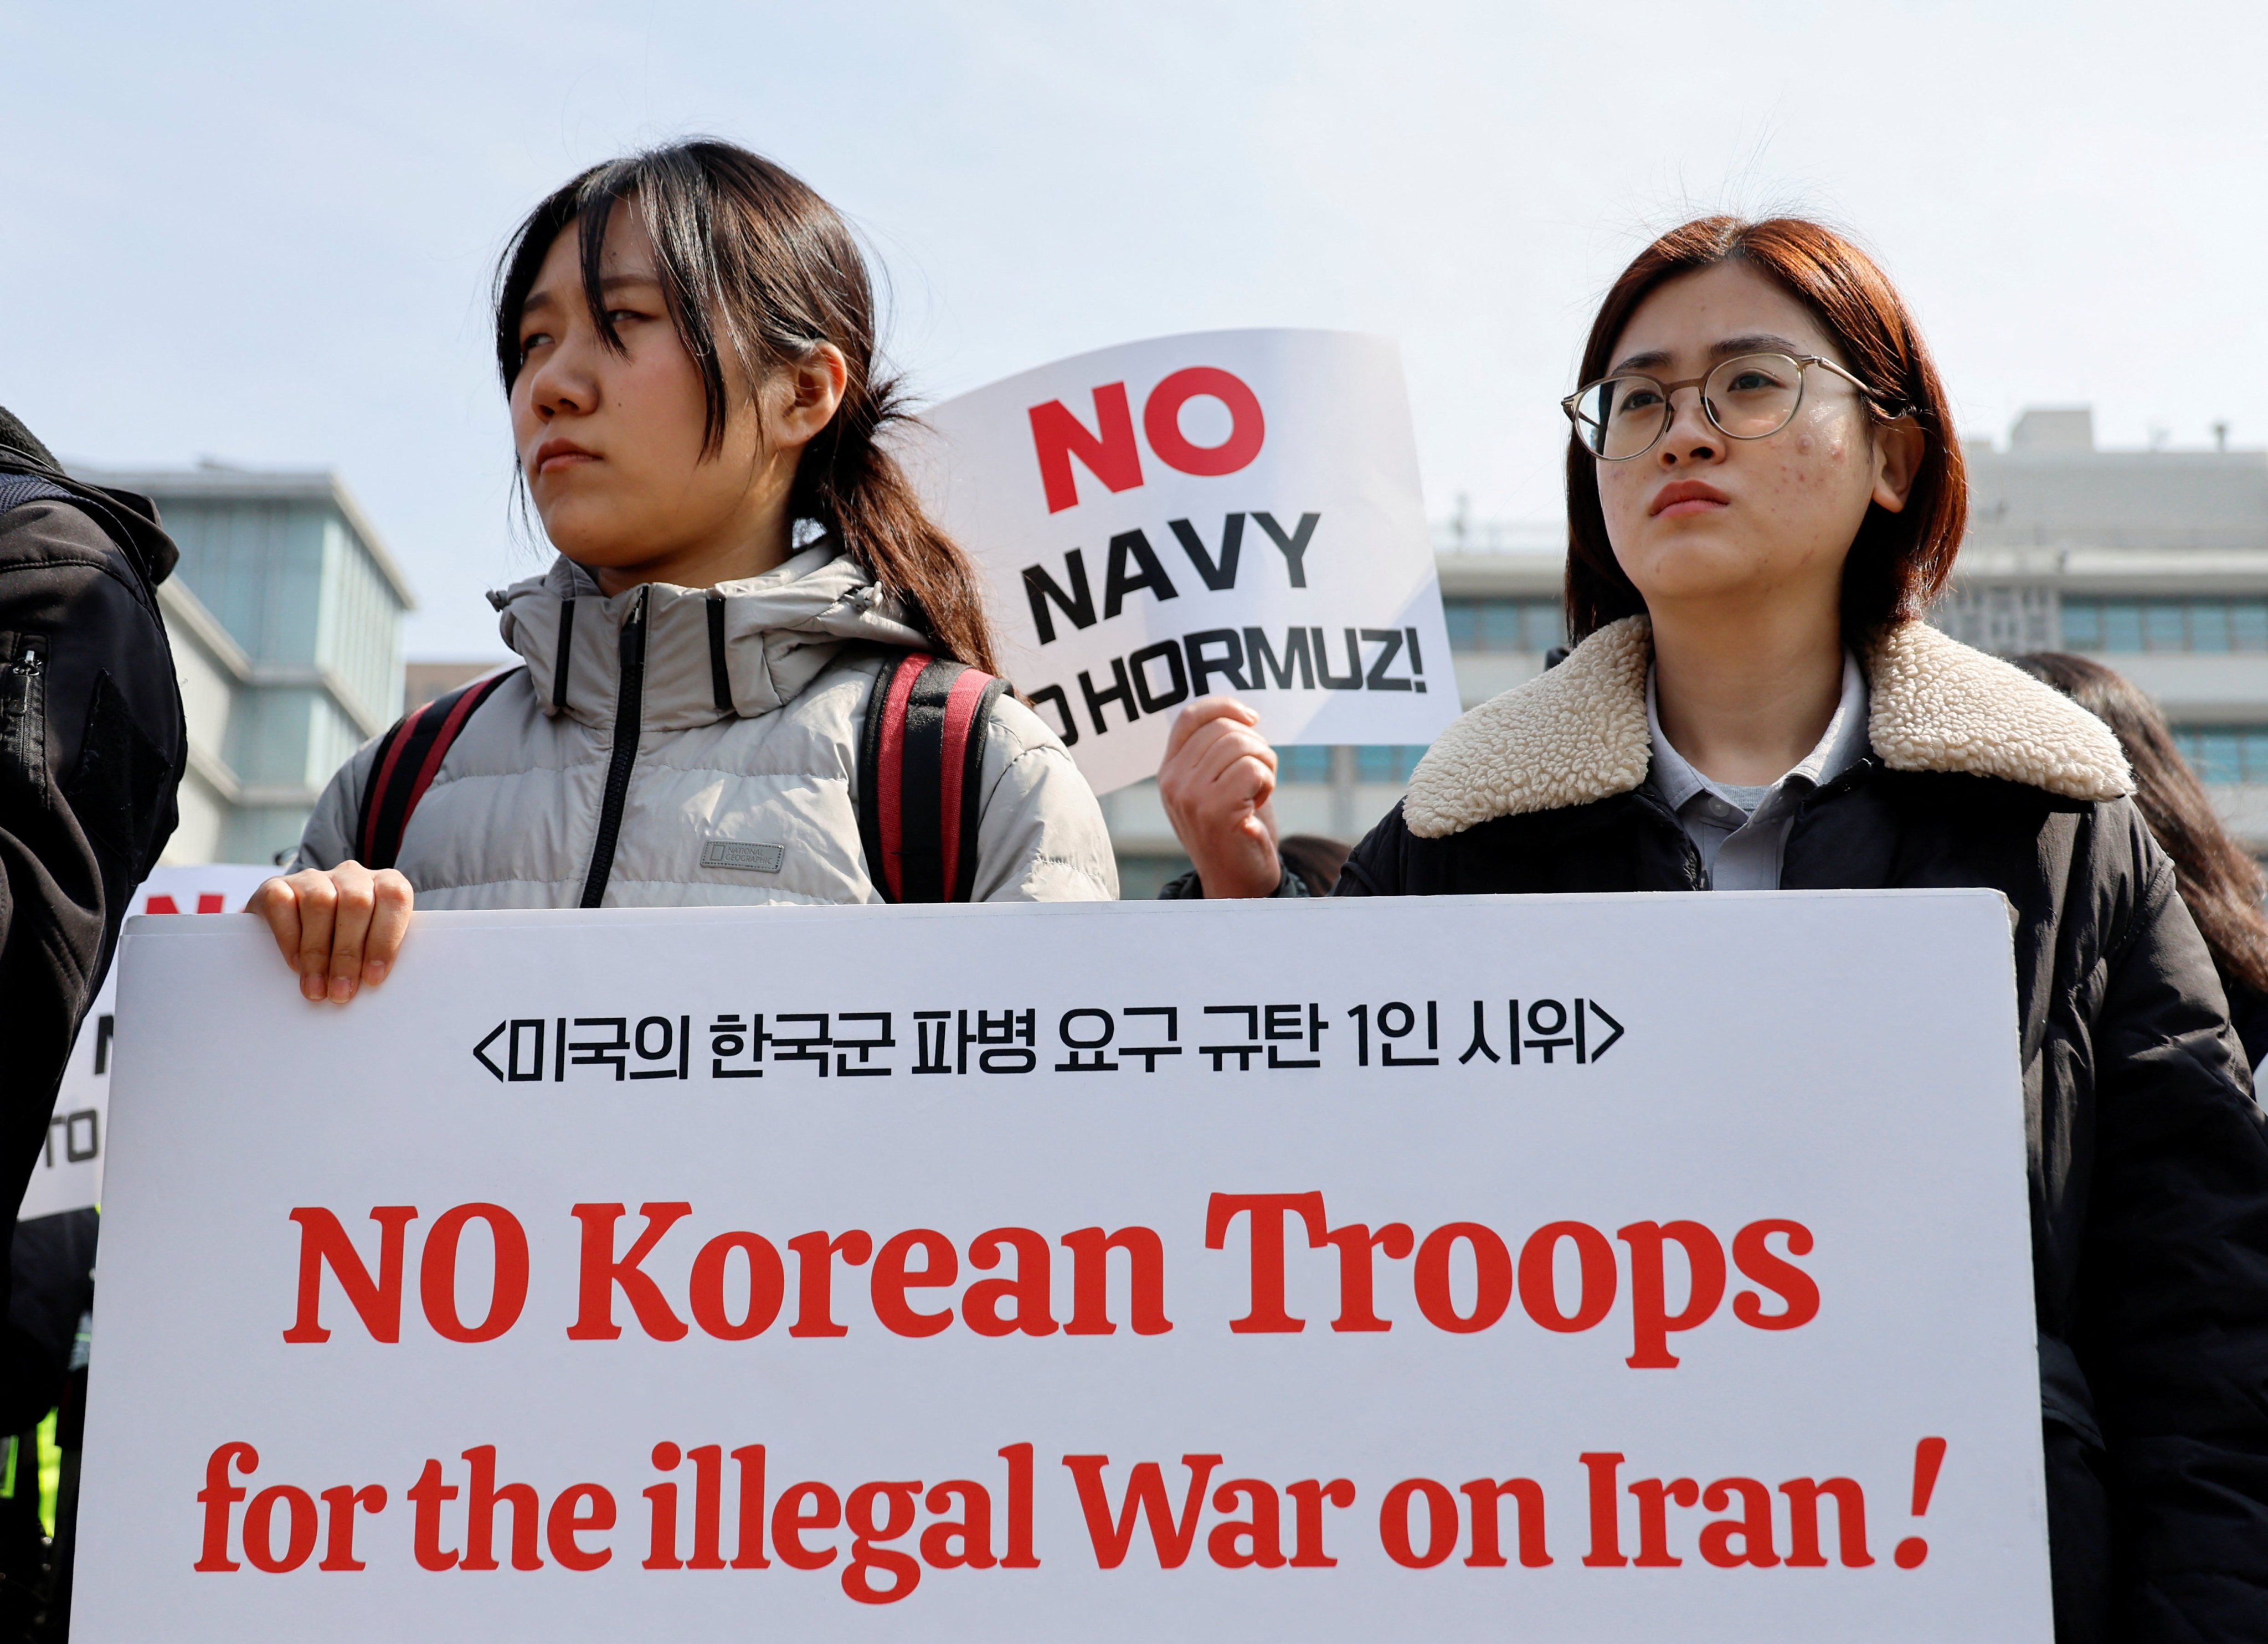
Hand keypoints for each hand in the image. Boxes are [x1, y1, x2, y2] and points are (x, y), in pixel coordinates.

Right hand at [248, 863, 413, 1003]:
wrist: (295, 927)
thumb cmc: (346, 942)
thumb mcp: (369, 944)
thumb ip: (376, 952)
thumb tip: (371, 983)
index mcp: (384, 883)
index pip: (394, 897)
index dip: (385, 938)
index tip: (373, 979)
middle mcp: (351, 875)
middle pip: (356, 903)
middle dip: (348, 954)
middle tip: (341, 992)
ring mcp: (313, 877)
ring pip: (320, 902)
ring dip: (318, 952)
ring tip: (316, 987)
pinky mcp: (276, 885)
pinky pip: (282, 904)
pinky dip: (289, 938)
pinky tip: (296, 964)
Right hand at [1157, 697, 1283, 897]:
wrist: (1237, 882)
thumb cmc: (1234, 829)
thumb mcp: (1213, 786)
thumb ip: (1214, 753)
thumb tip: (1240, 713)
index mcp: (1169, 772)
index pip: (1190, 717)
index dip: (1224, 706)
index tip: (1252, 717)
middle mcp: (1173, 782)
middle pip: (1223, 728)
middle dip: (1255, 743)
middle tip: (1260, 772)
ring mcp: (1191, 797)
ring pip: (1241, 745)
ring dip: (1264, 763)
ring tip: (1259, 789)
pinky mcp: (1216, 811)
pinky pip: (1253, 769)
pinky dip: (1267, 782)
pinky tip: (1258, 804)